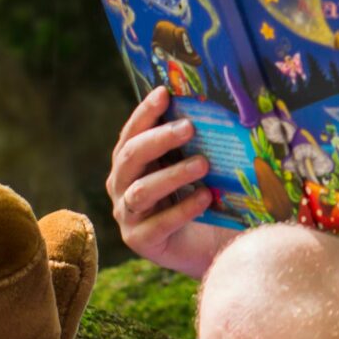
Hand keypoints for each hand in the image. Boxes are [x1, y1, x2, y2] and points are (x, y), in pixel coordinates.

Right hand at [106, 87, 232, 277]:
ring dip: (172, 175)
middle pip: (131, 157)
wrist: (213, 245)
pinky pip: (157, 224)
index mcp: (132, 162)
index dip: (145, 113)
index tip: (164, 93)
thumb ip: (197, 143)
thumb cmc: (206, 196)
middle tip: (189, 127)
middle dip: (159, 139)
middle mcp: (123, 186)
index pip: (132, 133)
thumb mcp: (200, 166)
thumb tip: (215, 108)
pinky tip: (206, 198)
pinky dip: (183, 209)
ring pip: (141, 190)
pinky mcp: (141, 240)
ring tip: (203, 164)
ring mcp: (128, 215)